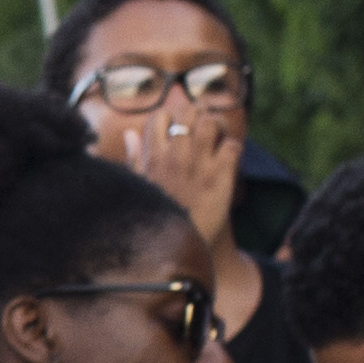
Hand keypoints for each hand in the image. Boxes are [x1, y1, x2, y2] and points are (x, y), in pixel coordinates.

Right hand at [108, 98, 246, 251]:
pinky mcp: (221, 178)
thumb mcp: (138, 187)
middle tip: (200, 130)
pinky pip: (233, 146)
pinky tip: (228, 160)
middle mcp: (175, 156)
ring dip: (216, 128)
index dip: (171, 118)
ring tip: (216, 140)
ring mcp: (199, 165)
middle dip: (196, 116)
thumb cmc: (156, 218)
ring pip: (211, 123)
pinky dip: (233, 148)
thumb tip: (131, 134)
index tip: (176, 130)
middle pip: (188, 111)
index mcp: (153, 157)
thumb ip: (135, 158)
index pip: (160, 116)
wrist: (175, 251)